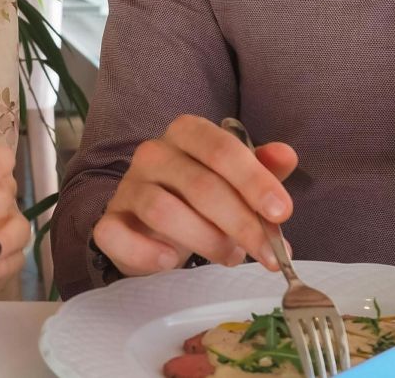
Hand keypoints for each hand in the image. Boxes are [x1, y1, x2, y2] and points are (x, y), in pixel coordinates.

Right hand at [91, 115, 298, 276]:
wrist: (149, 221)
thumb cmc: (199, 197)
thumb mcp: (235, 179)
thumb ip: (261, 167)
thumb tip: (286, 155)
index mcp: (187, 133)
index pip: (222, 148)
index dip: (255, 181)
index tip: (282, 212)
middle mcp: (154, 153)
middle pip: (200, 185)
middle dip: (242, 223)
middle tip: (268, 253)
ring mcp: (128, 187)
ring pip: (164, 211)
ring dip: (206, 241)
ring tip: (229, 256)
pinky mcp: (108, 221)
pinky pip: (117, 235)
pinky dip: (146, 252)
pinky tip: (170, 261)